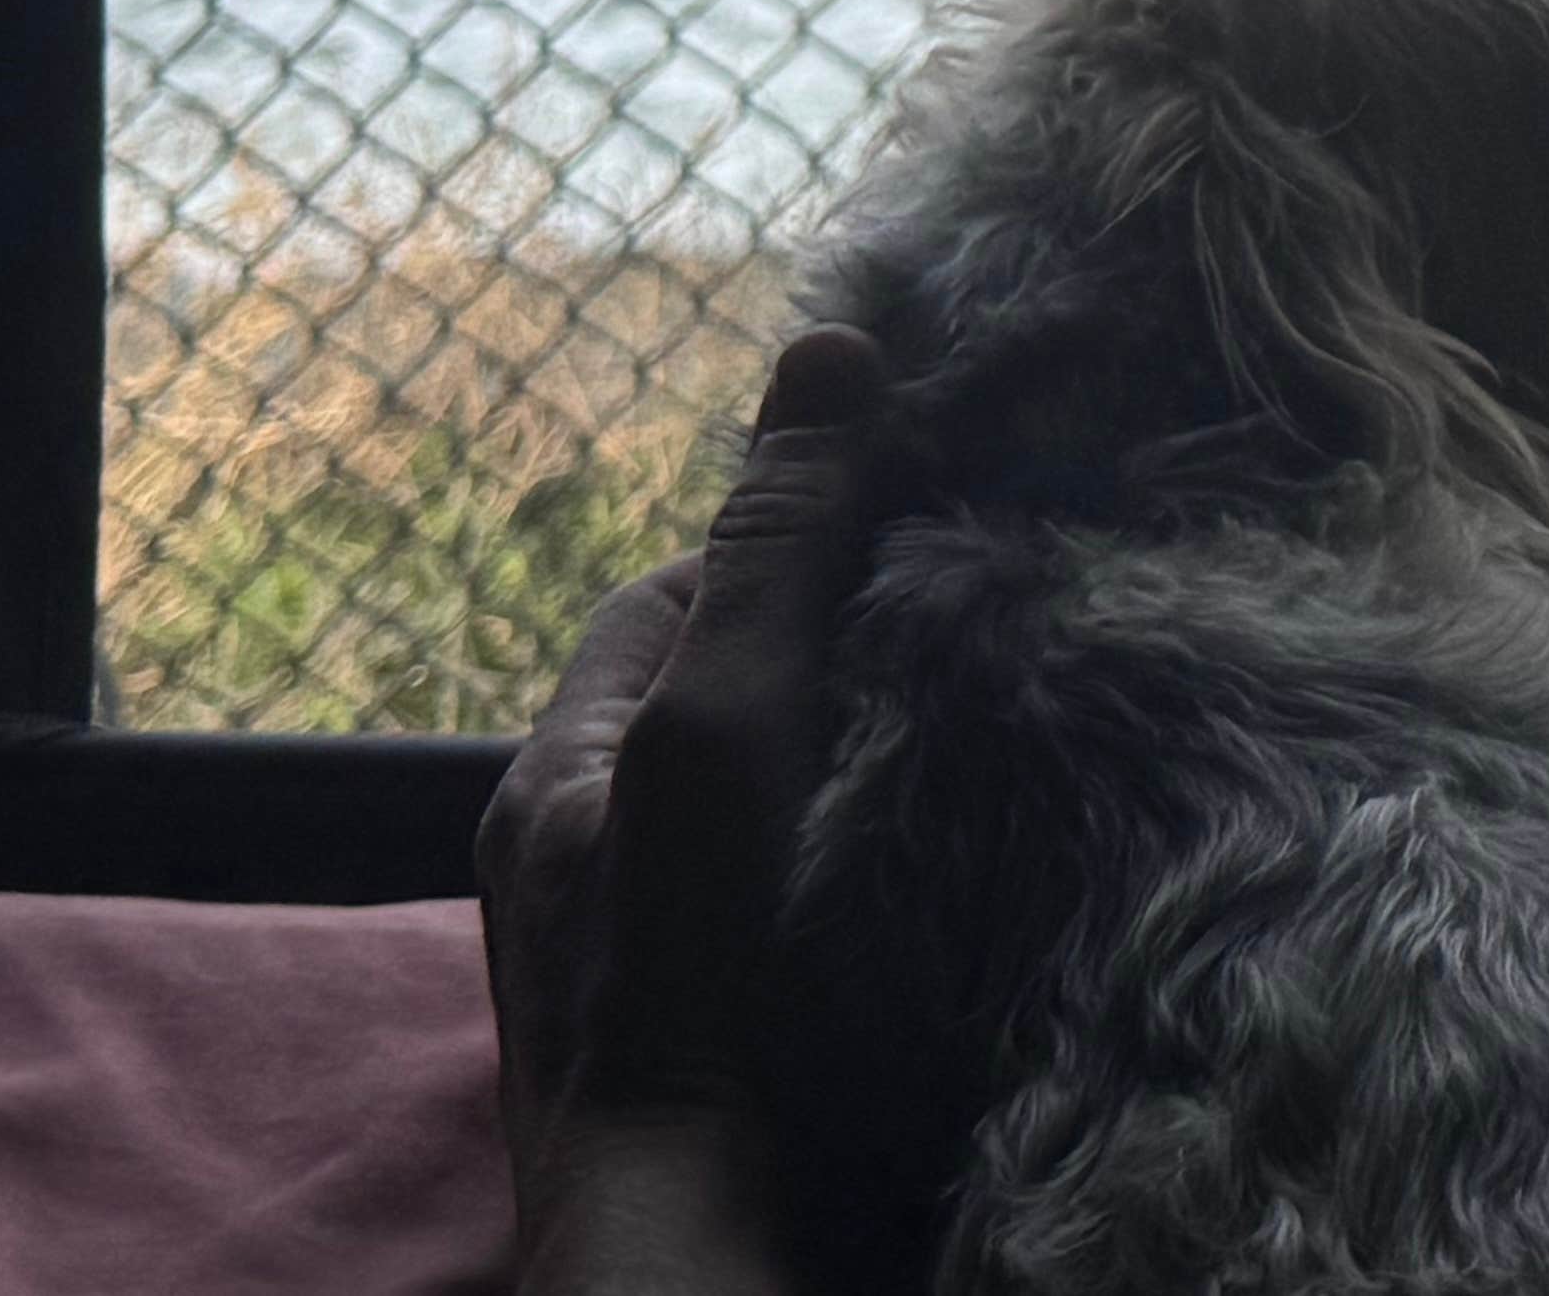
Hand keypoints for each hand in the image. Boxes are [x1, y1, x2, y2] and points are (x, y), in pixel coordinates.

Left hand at [477, 326, 907, 1291]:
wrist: (700, 1243)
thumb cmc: (693, 983)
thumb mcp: (723, 726)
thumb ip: (779, 552)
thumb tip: (833, 342)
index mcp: (556, 778)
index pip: (678, 597)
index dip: (790, 549)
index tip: (914, 528)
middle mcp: (592, 866)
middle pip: (735, 701)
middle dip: (843, 655)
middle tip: (977, 624)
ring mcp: (662, 961)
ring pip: (784, 806)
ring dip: (879, 768)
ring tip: (993, 731)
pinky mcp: (733, 1037)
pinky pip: (816, 903)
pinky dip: (888, 868)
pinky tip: (966, 861)